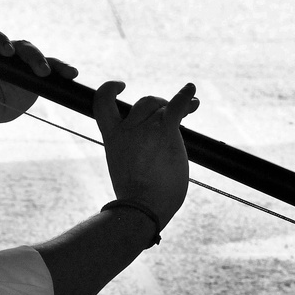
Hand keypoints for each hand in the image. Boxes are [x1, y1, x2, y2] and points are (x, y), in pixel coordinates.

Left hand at [0, 28, 77, 126]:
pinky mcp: (37, 73)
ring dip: (46, 62)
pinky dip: (61, 70)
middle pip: (20, 46)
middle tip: (37, 69)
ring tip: (50, 74)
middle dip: (30, 55)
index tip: (7, 52)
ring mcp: (23, 62)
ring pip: (36, 55)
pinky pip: (52, 68)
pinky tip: (71, 74)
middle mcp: (6, 53)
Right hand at [92, 80, 200, 226]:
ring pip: (162, 107)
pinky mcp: (164, 133)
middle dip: (159, 104)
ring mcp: (145, 130)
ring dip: (177, 107)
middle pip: (144, 103)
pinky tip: (192, 90)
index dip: (109, 89)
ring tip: (192, 107)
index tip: (121, 86)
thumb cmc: (137, 199)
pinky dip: (184, 96)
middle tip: (172, 112)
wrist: (142, 208)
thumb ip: (135, 155)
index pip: (102, 103)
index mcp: (112, 138)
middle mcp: (127, 129)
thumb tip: (153, 159)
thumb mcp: (127, 171)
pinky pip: (176, 107)